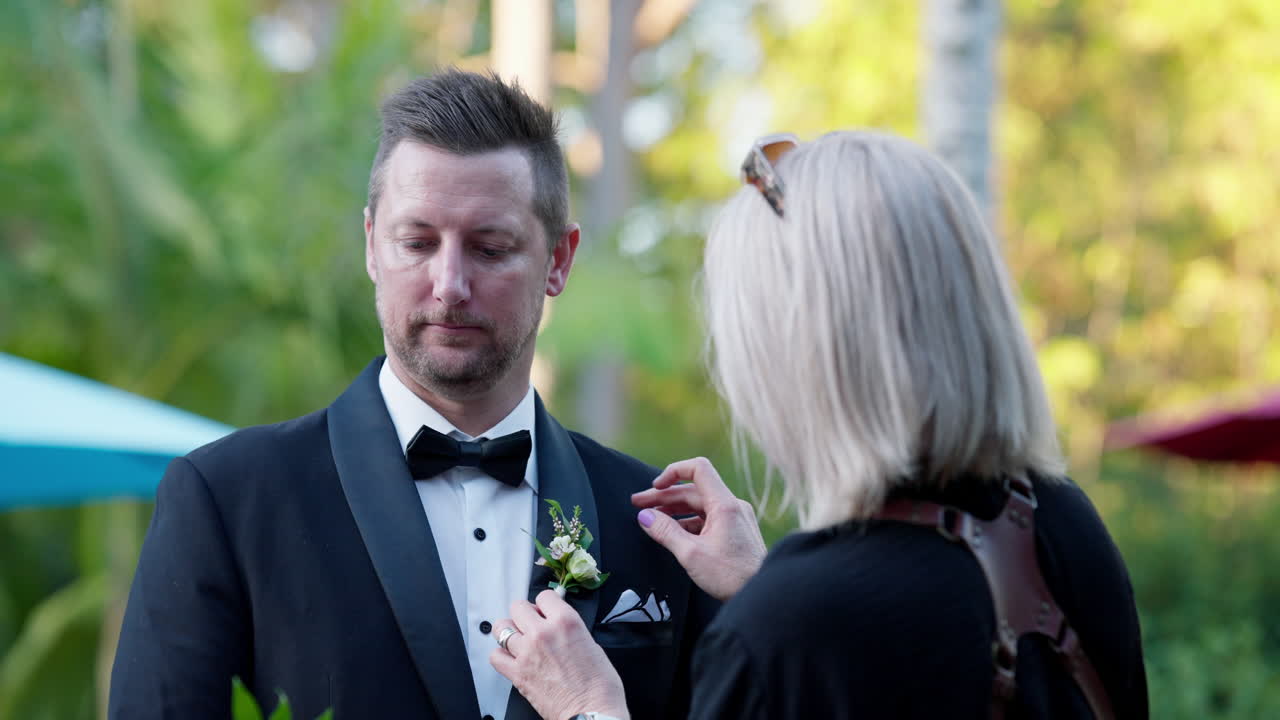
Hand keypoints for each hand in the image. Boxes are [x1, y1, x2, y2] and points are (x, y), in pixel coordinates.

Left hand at [490, 590, 629, 719]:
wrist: (593, 714)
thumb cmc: (600, 688)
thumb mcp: (594, 646)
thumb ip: (573, 632)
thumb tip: (562, 629)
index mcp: (566, 622)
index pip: (545, 596)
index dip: (546, 604)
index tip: (546, 611)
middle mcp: (543, 633)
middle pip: (518, 607)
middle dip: (525, 614)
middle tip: (532, 624)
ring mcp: (527, 653)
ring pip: (502, 628)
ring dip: (510, 632)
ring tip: (519, 640)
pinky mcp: (517, 674)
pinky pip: (495, 656)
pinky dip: (501, 656)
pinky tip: (511, 658)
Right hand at [631, 457, 766, 601]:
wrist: (761, 595)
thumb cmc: (731, 577)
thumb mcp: (691, 555)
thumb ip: (666, 532)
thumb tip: (644, 516)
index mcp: (724, 505)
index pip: (698, 469)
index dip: (672, 472)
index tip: (654, 488)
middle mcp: (732, 506)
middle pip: (694, 490)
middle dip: (664, 496)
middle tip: (638, 505)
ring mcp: (735, 518)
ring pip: (699, 505)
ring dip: (674, 510)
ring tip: (651, 520)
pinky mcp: (735, 532)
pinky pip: (707, 519)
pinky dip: (688, 522)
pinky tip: (672, 533)